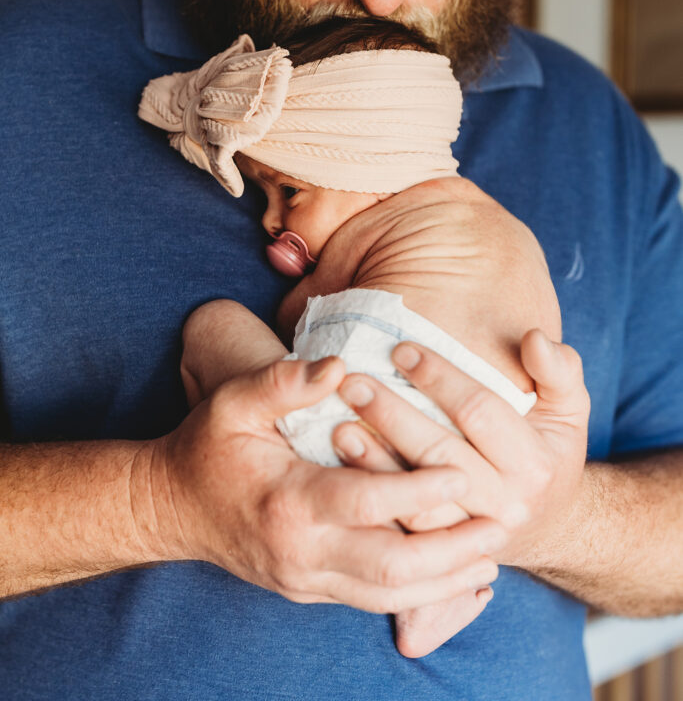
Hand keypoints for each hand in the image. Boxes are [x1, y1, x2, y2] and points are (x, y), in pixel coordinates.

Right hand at [142, 356, 508, 612]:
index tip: (462, 472)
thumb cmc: (206, 447)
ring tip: (491, 558)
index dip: (417, 488)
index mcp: (287, 502)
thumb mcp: (232, 402)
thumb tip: (337, 366)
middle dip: (451, 549)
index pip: (365, 501)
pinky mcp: (310, 590)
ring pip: (388, 594)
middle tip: (501, 526)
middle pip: (391, 565)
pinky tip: (453, 580)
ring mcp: (306, 580)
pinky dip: (419, 594)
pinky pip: (374, 601)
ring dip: (444, 580)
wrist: (171, 508)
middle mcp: (302, 552)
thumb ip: (283, 382)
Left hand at [332, 329, 589, 572]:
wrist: (550, 528)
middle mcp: (505, 506)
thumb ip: (558, 370)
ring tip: (338, 428)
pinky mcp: (444, 559)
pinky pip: (403, 535)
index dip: (439, 378)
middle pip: (439, 456)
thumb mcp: (570, 409)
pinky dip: (373, 506)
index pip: (479, 412)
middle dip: (392, 415)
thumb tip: (535, 338)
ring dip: (374, 464)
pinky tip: (342, 473)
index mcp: (534, 464)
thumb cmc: (550, 452)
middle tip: (353, 382)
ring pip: (416, 505)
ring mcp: (472, 539)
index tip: (401, 349)